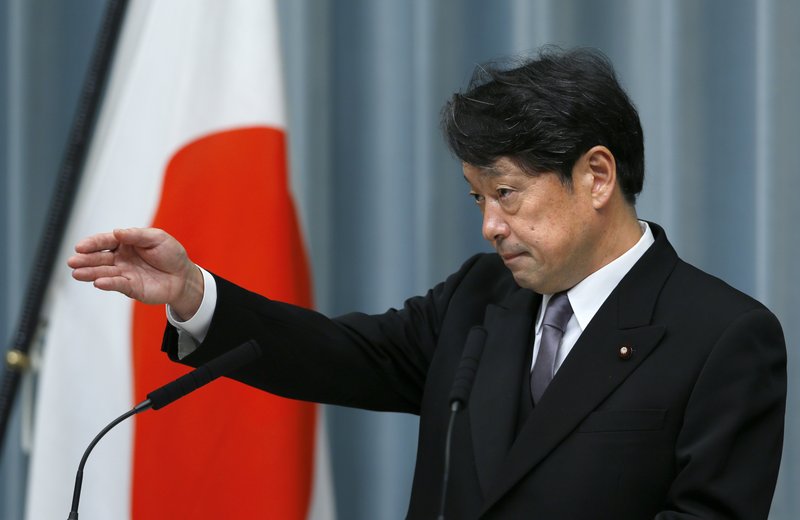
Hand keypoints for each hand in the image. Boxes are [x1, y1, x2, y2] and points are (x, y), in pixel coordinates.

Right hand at [68, 228, 203, 319]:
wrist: (183, 276)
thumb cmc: (171, 254)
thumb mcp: (157, 238)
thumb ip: (137, 235)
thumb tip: (117, 232)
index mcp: (126, 243)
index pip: (105, 241)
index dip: (92, 243)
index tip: (80, 247)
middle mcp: (121, 258)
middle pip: (99, 257)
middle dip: (85, 259)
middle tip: (73, 261)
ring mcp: (124, 273)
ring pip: (104, 272)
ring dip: (90, 273)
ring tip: (77, 273)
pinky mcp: (130, 287)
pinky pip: (117, 285)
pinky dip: (108, 283)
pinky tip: (98, 282)